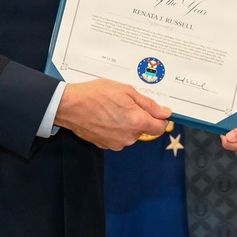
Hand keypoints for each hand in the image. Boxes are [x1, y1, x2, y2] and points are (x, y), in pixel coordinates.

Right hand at [55, 79, 171, 150]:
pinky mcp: (106, 145)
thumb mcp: (126, 91)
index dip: (160, 117)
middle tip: (126, 103)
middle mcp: (129, 137)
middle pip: (144, 129)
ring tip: (113, 109)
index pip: (160, 127)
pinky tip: (106, 117)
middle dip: (140, 117)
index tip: (156, 110)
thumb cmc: (96, 94)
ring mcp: (117, 143)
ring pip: (131, 133)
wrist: (70, 106)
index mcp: (137, 122)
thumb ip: (149, 104)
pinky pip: (119, 137)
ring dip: (127, 123)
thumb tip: (165, 113)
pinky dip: (116, 128)